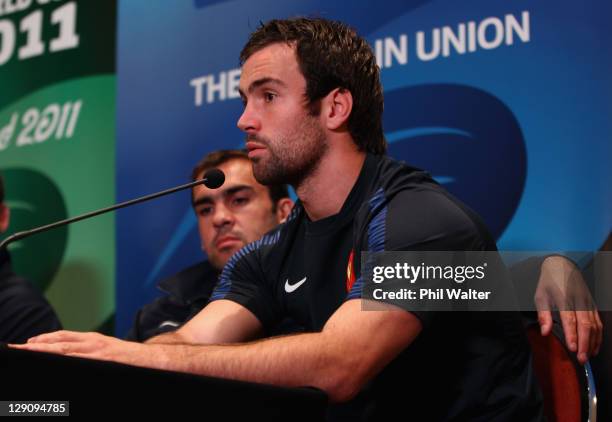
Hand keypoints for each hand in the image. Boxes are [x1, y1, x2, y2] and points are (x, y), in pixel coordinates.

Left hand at [8, 330, 151, 366]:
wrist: (150, 359)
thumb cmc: (128, 358)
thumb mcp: (106, 350)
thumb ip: (90, 351)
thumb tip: (73, 356)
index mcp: (92, 339)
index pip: (64, 336)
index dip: (45, 338)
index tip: (28, 343)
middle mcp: (93, 342)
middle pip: (60, 342)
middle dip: (38, 344)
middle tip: (20, 347)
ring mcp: (98, 351)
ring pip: (66, 350)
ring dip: (47, 350)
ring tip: (30, 350)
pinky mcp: (104, 359)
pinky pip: (80, 360)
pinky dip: (66, 359)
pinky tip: (55, 360)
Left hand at [534, 256, 602, 363]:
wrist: (562, 265)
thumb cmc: (548, 282)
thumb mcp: (540, 296)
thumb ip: (543, 315)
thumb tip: (545, 332)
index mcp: (564, 298)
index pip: (570, 319)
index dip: (572, 335)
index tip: (572, 348)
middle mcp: (579, 301)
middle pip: (585, 325)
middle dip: (584, 343)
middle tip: (581, 359)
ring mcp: (588, 303)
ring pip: (595, 325)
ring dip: (593, 342)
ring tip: (588, 356)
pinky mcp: (593, 305)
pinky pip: (598, 322)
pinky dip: (598, 336)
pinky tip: (594, 347)